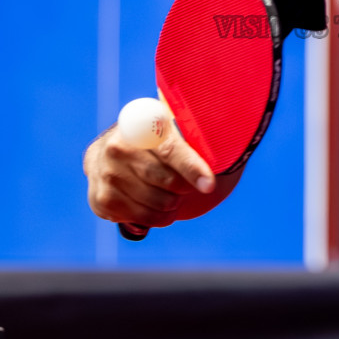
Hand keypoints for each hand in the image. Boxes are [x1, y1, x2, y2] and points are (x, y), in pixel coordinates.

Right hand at [83, 123, 233, 229]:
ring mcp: (105, 174)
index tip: (210, 184)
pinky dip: (155, 218)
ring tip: (169, 195)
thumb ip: (199, 125)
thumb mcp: (174, 124)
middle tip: (185, 183)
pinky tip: (152, 204)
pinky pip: (141, 220)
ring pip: (156, 205)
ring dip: (171, 206)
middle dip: (184, 188)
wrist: (111, 153)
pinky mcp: (100, 199)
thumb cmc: (156, 139)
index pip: (171, 149)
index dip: (192, 168)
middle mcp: (118, 146)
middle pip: (167, 183)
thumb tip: (239, 119)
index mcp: (141, 122)